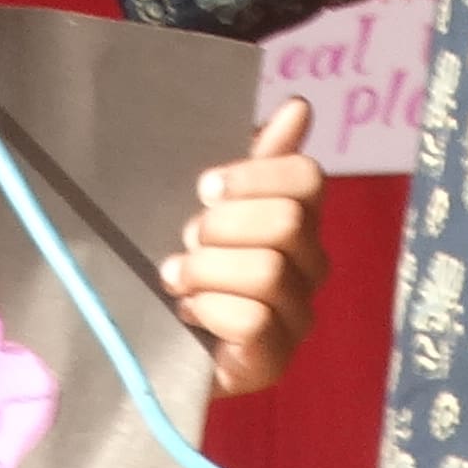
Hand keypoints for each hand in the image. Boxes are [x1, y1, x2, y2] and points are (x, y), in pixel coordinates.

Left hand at [157, 97, 330, 394]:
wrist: (157, 342)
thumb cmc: (189, 262)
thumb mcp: (212, 204)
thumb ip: (255, 158)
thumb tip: (301, 106)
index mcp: (300, 218)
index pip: (306, 177)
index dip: (253, 175)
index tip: (205, 188)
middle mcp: (311, 265)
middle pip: (287, 222)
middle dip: (223, 226)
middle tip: (187, 238)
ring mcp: (298, 316)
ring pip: (268, 271)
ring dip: (207, 270)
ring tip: (177, 278)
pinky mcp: (274, 361)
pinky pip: (254, 321)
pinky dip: (211, 310)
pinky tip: (188, 313)